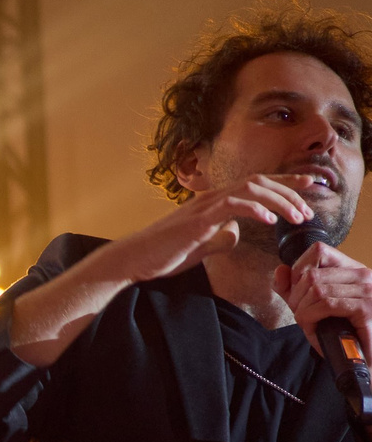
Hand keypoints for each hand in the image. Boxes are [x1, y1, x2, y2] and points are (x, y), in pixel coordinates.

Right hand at [102, 173, 317, 283]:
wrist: (132, 261)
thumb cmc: (161, 255)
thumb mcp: (199, 247)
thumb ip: (219, 238)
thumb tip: (236, 234)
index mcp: (213, 203)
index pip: (255, 185)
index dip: (285, 183)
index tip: (309, 186)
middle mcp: (211, 197)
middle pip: (260, 180)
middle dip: (291, 189)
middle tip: (310, 205)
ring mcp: (204, 206)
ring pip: (252, 188)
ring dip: (280, 200)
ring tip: (296, 215)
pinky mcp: (198, 219)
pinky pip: (233, 205)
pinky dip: (256, 209)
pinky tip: (269, 221)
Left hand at [275, 238, 371, 355]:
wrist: (365, 358)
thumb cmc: (344, 334)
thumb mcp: (314, 307)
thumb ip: (294, 289)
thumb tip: (280, 270)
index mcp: (353, 270)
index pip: (318, 250)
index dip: (298, 270)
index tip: (297, 293)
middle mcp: (363, 275)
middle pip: (311, 274)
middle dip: (296, 298)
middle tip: (302, 316)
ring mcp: (367, 290)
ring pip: (316, 290)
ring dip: (302, 311)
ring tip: (309, 325)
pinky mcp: (366, 308)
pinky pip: (325, 305)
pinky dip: (311, 318)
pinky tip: (314, 328)